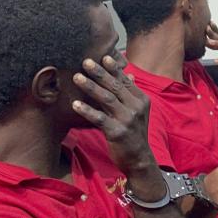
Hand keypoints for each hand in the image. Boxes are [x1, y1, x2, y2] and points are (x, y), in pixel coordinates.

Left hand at [72, 56, 158, 185]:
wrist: (139, 159)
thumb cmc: (134, 134)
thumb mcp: (138, 112)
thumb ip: (131, 94)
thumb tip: (128, 75)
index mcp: (141, 100)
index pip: (125, 81)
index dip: (114, 69)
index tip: (103, 57)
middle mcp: (136, 107)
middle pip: (115, 86)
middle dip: (100, 73)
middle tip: (86, 62)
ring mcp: (128, 119)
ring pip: (107, 99)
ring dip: (91, 87)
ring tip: (77, 77)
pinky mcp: (117, 132)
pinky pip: (100, 118)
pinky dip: (87, 110)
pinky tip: (75, 103)